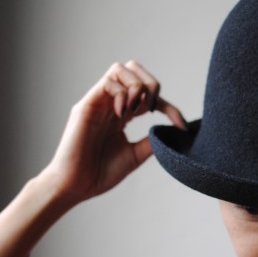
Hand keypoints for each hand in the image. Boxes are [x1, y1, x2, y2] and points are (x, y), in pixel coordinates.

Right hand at [42, 61, 187, 206]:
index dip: (169, 107)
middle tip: (150, 110)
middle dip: (151, 84)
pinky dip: (122, 94)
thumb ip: (152, 141)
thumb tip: (174, 131)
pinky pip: (108, 83)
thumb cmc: (100, 173)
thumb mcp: (135, 155)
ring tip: (135, 112)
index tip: (182, 126)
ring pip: (121, 69)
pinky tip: (121, 115)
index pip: (150, 96)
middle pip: (133, 69)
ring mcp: (98, 103)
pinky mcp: (86, 106)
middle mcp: (110, 104)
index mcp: (122, 115)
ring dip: (137, 87)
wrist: (75, 187)